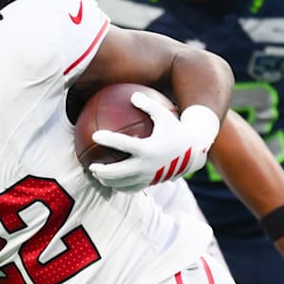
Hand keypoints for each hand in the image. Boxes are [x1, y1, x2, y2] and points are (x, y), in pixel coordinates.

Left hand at [88, 96, 218, 191]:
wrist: (192, 153)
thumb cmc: (175, 130)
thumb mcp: (165, 115)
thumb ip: (148, 105)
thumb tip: (132, 95)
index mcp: (148, 148)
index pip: (124, 144)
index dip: (109, 140)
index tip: (94, 135)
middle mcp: (147, 165)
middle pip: (118, 172)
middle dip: (102, 171)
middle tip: (91, 165)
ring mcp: (148, 177)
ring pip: (122, 183)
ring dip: (107, 180)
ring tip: (97, 174)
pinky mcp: (150, 183)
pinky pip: (131, 189)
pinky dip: (119, 187)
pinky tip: (110, 182)